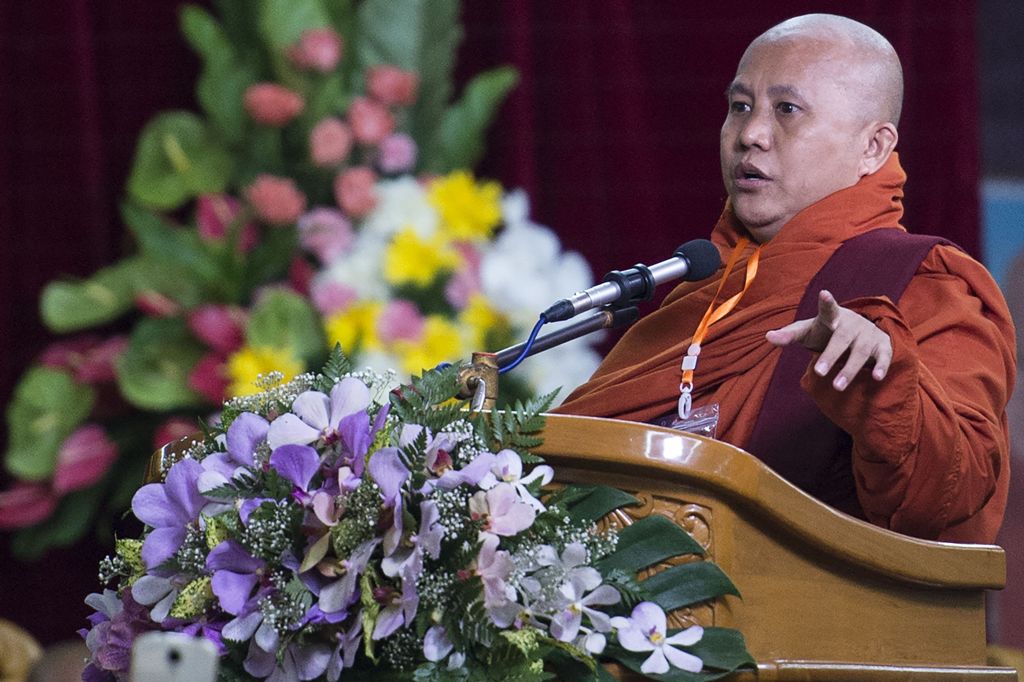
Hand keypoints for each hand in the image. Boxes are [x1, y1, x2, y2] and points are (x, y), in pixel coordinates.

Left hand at [765, 289, 891, 390]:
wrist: (857, 331)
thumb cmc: (825, 331)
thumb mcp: (807, 331)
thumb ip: (789, 334)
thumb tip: (768, 336)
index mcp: (832, 317)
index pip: (827, 309)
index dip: (826, 302)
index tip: (824, 293)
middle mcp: (851, 323)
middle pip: (841, 338)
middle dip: (831, 355)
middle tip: (818, 372)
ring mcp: (868, 333)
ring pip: (860, 351)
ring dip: (850, 368)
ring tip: (837, 386)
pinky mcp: (882, 345)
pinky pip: (884, 356)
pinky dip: (881, 366)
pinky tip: (876, 378)